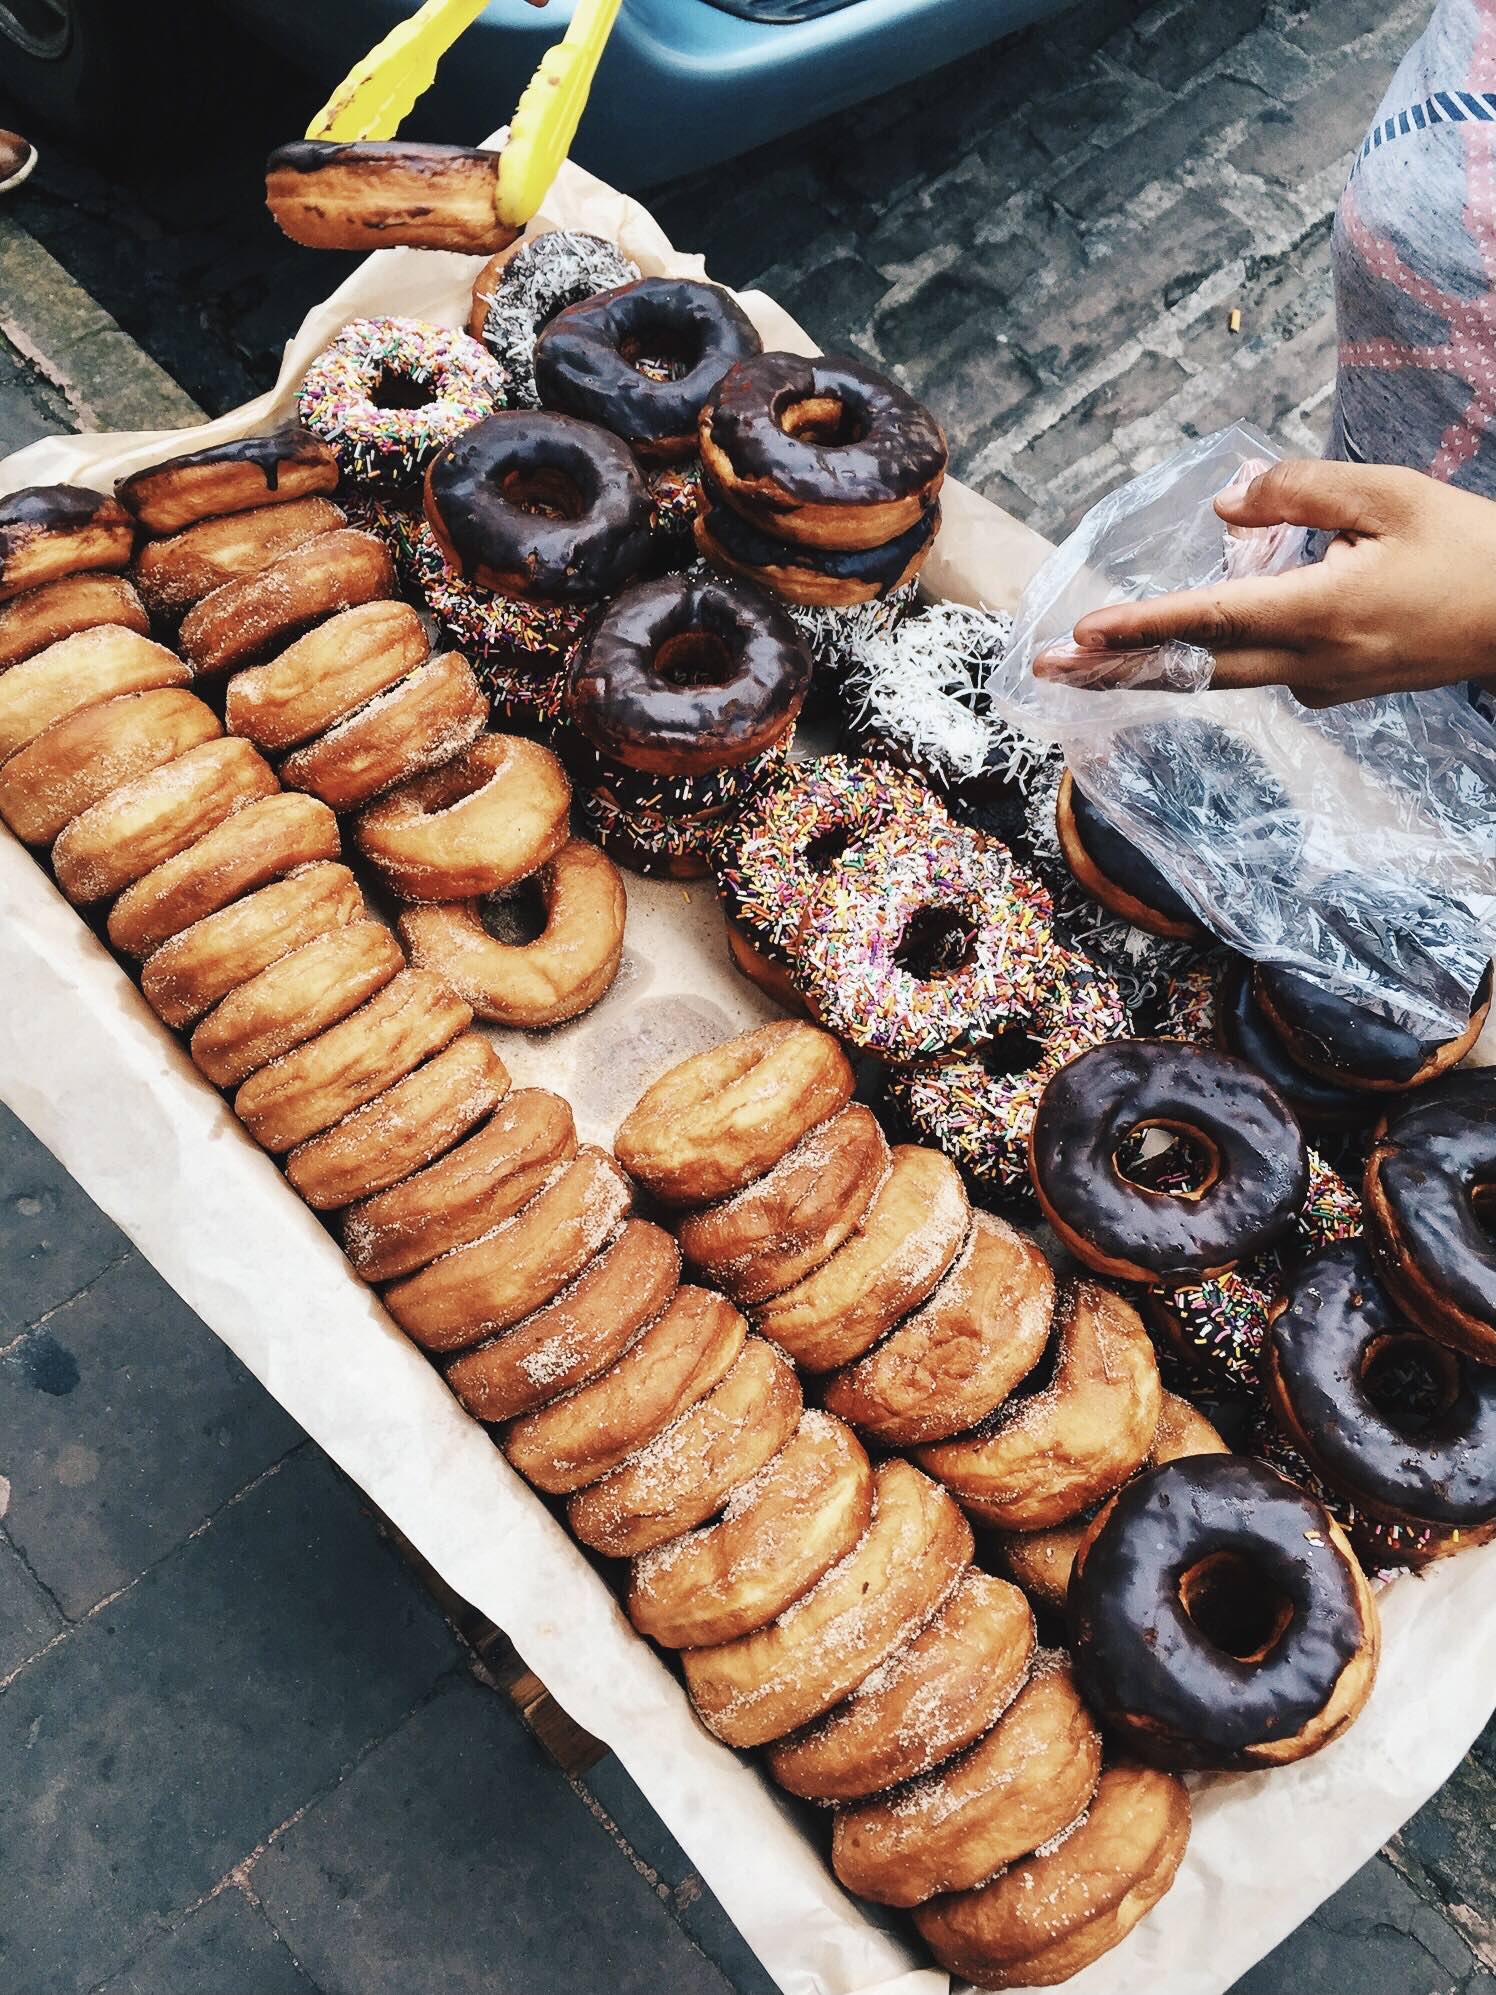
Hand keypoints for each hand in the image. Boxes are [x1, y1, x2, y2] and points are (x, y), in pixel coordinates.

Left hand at [1033, 459, 1495, 706]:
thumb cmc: (1469, 546)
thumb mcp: (1389, 494)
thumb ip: (1301, 492)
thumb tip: (1225, 505)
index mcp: (1324, 612)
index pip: (1211, 620)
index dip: (1142, 626)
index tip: (1082, 632)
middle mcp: (1313, 663)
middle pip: (1195, 669)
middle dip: (1117, 668)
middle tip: (1047, 668)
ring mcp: (1323, 685)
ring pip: (1221, 676)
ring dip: (1151, 670)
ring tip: (1084, 666)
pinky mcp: (1335, 689)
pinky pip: (1260, 670)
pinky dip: (1212, 657)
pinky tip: (1177, 642)